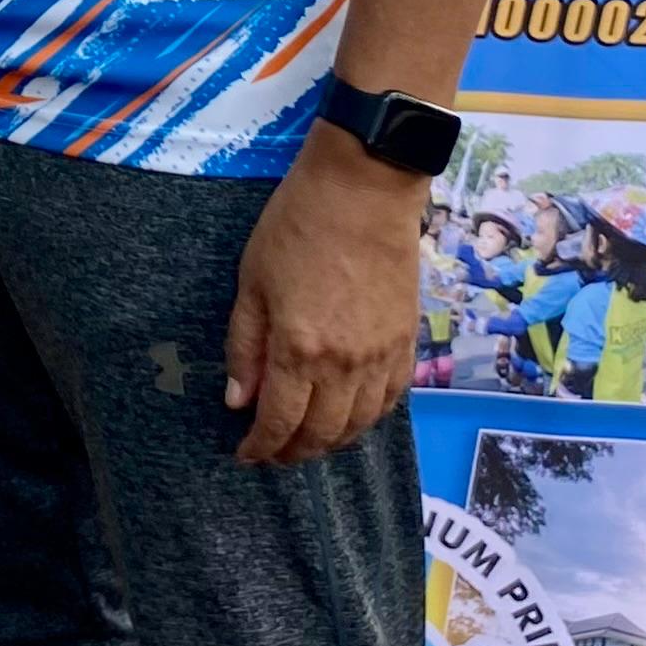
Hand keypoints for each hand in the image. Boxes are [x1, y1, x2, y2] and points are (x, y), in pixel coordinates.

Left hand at [222, 130, 427, 465]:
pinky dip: (368, 418)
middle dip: (294, 452)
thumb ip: (245, 346)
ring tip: (309, 441)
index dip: (261, 447)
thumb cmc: (296, 227)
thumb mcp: (252, 282)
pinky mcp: (406, 341)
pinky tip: (352, 416)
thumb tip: (238, 401)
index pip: (279, 422)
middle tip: (274, 453)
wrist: (364, 190)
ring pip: (359, 424)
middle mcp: (345, 365)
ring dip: (332, 442)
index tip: (246, 455)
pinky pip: (391, 399)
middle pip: (322, 433)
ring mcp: (381, 356)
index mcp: (299, 350)